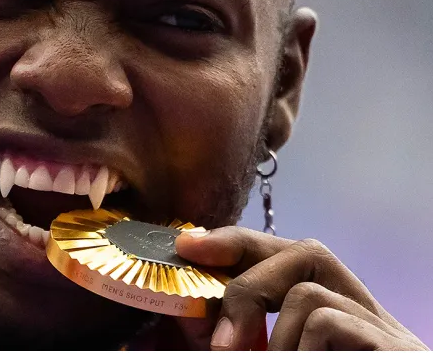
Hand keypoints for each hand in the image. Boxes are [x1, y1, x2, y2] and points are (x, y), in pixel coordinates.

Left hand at [173, 226, 427, 349]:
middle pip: (306, 252)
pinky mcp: (396, 351)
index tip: (189, 248)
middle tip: (222, 346)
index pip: (288, 252)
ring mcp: (385, 332)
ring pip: (309, 295)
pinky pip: (328, 323)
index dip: (235, 242)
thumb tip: (190, 316)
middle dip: (247, 289)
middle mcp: (364, 312)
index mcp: (336, 311)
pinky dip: (301, 350)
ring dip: (274, 342)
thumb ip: (240, 339)